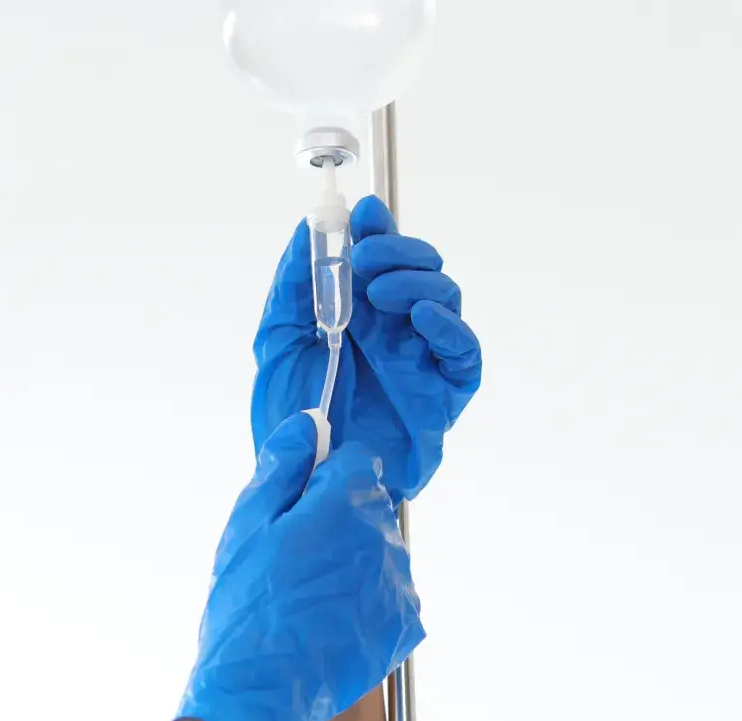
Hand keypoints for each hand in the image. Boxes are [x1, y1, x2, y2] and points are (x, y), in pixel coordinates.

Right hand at [176, 414, 422, 720]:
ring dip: (354, 564)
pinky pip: (390, 596)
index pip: (355, 461)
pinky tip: (330, 623)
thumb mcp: (246, 526)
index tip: (298, 509)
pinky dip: (366, 604)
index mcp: (345, 503)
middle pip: (370, 507)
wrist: (258, 693)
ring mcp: (398, 584)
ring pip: (380, 552)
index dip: (323, 480)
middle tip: (295, 562)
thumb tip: (310, 424)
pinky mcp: (404, 625)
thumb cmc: (244, 609)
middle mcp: (383, 538)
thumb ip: (283, 466)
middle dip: (339, 521)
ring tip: (310, 600)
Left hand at [250, 196, 481, 502]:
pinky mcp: (443, 396)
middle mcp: (396, 334)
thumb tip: (306, 230)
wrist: (307, 482)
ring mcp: (422, 363)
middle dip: (398, 252)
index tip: (362, 216)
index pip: (383, 257)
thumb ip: (292, 288)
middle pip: (421, 269)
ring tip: (379, 294)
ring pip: (445, 299)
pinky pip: (463, 354)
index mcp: (359, 317)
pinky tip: (421, 317)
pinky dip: (449, 328)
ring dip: (416, 282)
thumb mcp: (277, 345)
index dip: (379, 230)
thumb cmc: (293, 422)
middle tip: (365, 260)